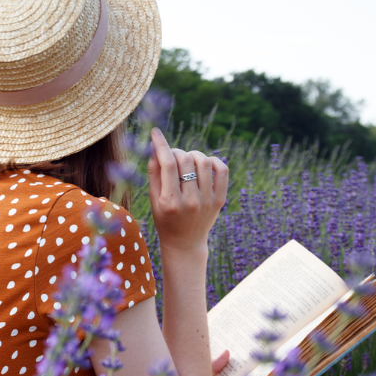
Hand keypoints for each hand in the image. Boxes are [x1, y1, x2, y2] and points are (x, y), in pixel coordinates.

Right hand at [147, 127, 227, 252]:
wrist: (185, 242)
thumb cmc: (165, 218)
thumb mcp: (153, 199)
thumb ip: (153, 172)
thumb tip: (155, 146)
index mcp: (170, 202)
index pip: (167, 164)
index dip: (161, 144)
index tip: (155, 132)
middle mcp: (190, 202)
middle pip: (185, 160)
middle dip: (176, 151)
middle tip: (172, 157)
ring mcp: (207, 201)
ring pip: (203, 161)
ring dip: (193, 154)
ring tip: (187, 161)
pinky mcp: (219, 200)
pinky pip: (221, 170)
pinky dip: (213, 160)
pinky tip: (204, 164)